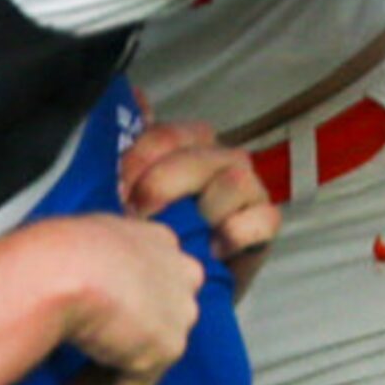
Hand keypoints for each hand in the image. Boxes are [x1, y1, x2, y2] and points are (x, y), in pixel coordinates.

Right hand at [30, 214, 203, 384]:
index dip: (115, 320)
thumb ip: (90, 259)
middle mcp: (176, 273)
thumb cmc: (53, 248)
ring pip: (135, 363)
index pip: (142, 288)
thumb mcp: (76, 241)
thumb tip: (60, 275)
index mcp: (157, 241)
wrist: (60, 266)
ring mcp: (175, 312)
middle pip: (141, 327)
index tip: (90, 339)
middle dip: (107, 361)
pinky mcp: (163, 349)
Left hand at [119, 118, 279, 290]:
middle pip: (199, 154)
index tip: (118, 189)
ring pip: (233, 179)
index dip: (140, 158)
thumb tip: (134, 95)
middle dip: (164, 183)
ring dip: (202, 209)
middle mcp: (219, 160)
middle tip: (140, 215)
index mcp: (186, 146)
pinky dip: (237, 232)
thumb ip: (132, 145)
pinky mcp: (266, 223)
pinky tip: (213, 249)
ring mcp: (247, 189)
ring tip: (180, 235)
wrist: (179, 289)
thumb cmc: (157, 236)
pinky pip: (263, 217)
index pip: (167, 134)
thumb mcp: (133, 194)